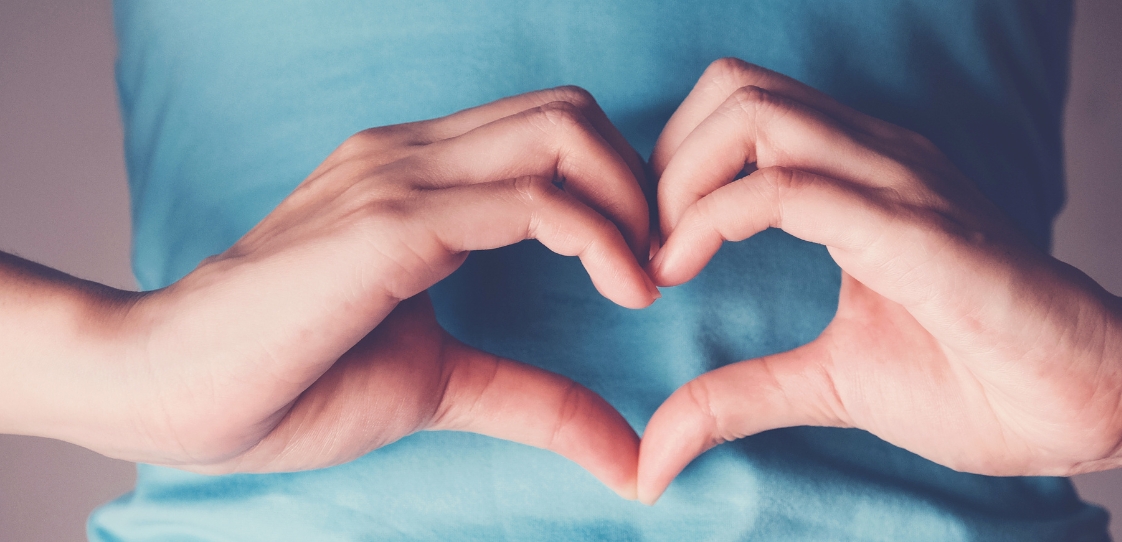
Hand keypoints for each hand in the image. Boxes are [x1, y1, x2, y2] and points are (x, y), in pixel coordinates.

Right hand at [51, 87, 655, 497]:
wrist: (166, 388)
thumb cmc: (288, 379)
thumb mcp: (439, 383)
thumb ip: (534, 400)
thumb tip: (626, 455)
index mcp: (419, 178)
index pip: (552, 131)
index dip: (619, 186)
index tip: (646, 263)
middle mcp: (413, 156)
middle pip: (572, 112)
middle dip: (640, 181)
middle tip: (659, 262)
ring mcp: (400, 179)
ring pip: (563, 135)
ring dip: (632, 202)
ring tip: (647, 279)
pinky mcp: (391, 224)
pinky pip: (532, 201)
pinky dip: (600, 237)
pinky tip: (624, 290)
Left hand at [636, 59, 1121, 503]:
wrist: (1089, 400)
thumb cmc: (977, 380)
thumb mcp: (828, 382)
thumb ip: (739, 395)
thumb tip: (654, 454)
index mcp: (858, 174)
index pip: (739, 107)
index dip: (672, 166)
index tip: (650, 250)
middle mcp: (875, 157)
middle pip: (733, 86)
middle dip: (664, 158)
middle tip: (648, 244)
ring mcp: (898, 182)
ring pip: (754, 115)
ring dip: (680, 179)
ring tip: (665, 257)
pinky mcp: (915, 229)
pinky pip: (792, 188)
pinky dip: (714, 218)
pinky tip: (685, 269)